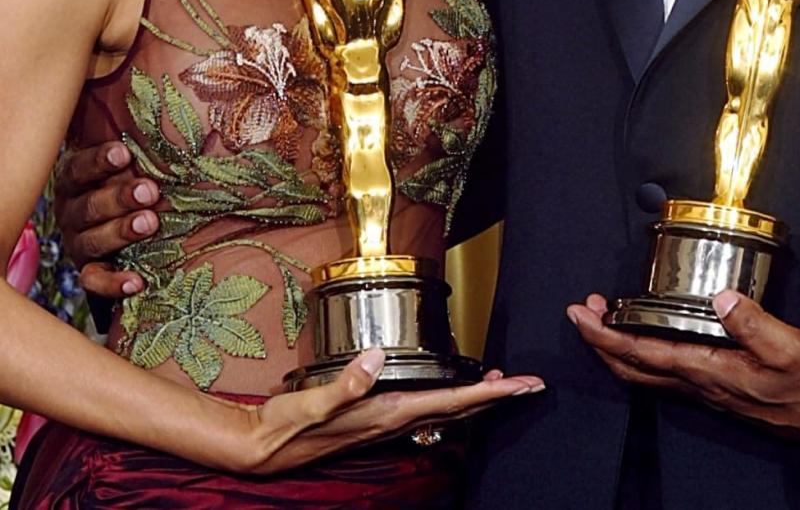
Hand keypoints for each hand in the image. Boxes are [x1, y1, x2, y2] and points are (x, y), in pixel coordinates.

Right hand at [55, 141, 160, 296]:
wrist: (125, 221)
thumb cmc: (131, 176)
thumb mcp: (129, 160)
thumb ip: (140, 145)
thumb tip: (173, 101)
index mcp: (74, 178)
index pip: (79, 167)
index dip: (99, 160)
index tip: (125, 154)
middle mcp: (70, 210)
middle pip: (87, 206)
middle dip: (119, 198)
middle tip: (150, 191)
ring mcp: (77, 241)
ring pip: (91, 241)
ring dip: (120, 232)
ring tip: (150, 224)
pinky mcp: (88, 269)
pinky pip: (94, 280)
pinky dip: (113, 283)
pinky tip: (137, 282)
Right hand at [229, 349, 544, 473]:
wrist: (265, 447)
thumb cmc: (287, 425)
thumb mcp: (312, 401)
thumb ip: (347, 383)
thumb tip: (376, 357)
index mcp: (388, 413)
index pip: (453, 402)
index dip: (492, 393)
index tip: (523, 384)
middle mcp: (394, 422)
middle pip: (460, 410)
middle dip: (498, 397)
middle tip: (530, 383)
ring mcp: (388, 424)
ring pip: (447, 412)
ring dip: (478, 398)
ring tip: (501, 382)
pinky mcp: (378, 420)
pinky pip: (428, 411)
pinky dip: (451, 400)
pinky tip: (452, 392)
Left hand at [567, 291, 799, 439]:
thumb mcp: (789, 347)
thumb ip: (754, 323)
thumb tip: (722, 297)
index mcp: (710, 371)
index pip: (644, 355)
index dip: (607, 337)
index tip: (583, 316)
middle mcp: (700, 383)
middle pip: (633, 369)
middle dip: (600, 342)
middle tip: (582, 312)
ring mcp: (705, 387)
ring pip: (646, 372)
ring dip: (618, 347)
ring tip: (604, 317)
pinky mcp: (715, 384)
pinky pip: (664, 372)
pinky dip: (641, 353)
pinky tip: (642, 336)